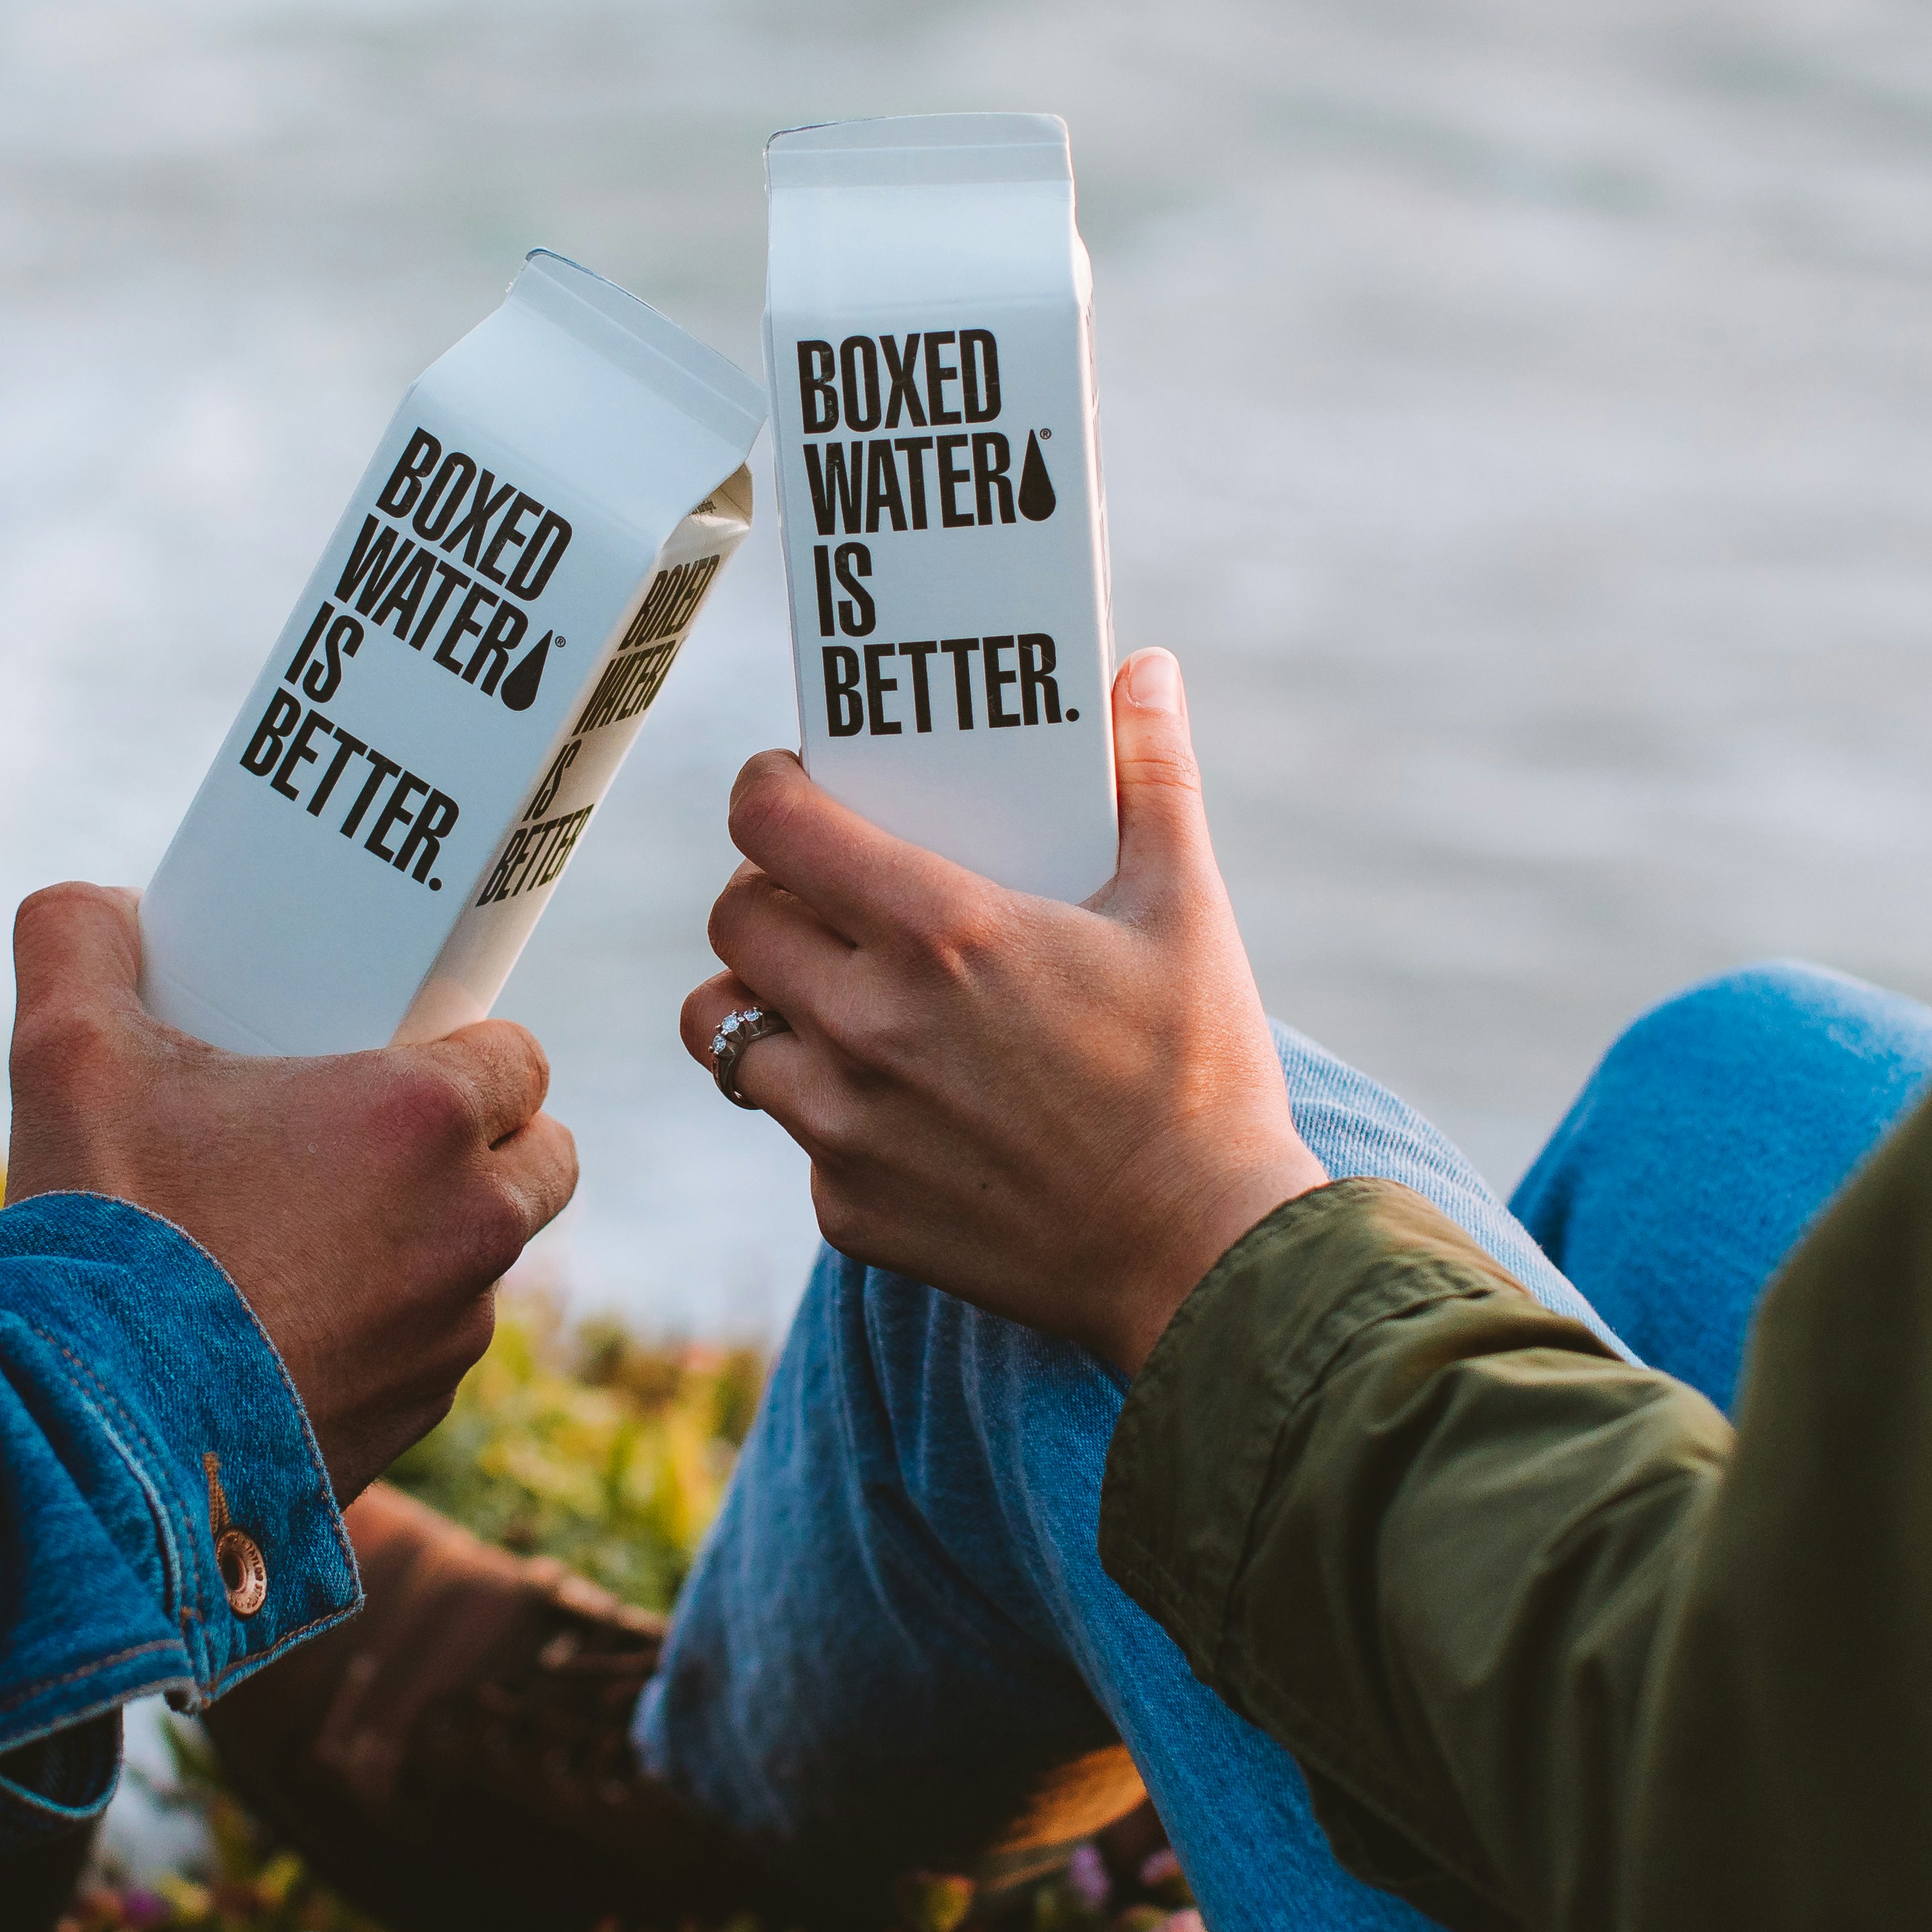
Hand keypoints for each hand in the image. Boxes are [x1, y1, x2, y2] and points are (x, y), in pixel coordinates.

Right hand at [5, 882, 573, 1492]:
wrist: (85, 1437)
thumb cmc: (100, 1233)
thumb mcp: (65, 1053)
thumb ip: (81, 941)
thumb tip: (98, 906)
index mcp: (424, 1120)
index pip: (521, 1059)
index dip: (472, 1051)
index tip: (406, 1053)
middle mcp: (469, 1229)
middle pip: (538, 1161)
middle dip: (484, 1144)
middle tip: (378, 1137)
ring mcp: (450, 1336)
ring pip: (488, 1262)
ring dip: (437, 1240)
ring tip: (329, 1229)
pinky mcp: (415, 1421)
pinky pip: (436, 1351)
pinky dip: (392, 1331)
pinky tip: (302, 1320)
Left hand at [680, 649, 1329, 1374]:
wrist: (1207, 1260)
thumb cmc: (1203, 1078)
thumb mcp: (1187, 910)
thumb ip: (1153, 778)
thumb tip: (1144, 672)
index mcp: (943, 933)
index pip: (772, 825)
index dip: (767, 790)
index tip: (793, 786)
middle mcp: (871, 1026)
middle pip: (734, 920)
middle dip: (765, 891)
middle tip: (820, 892)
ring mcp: (848, 1127)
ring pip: (724, 1029)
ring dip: (763, 999)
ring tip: (827, 994)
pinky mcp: (850, 1211)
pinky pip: (792, 1133)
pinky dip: (824, 1107)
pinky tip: (897, 1100)